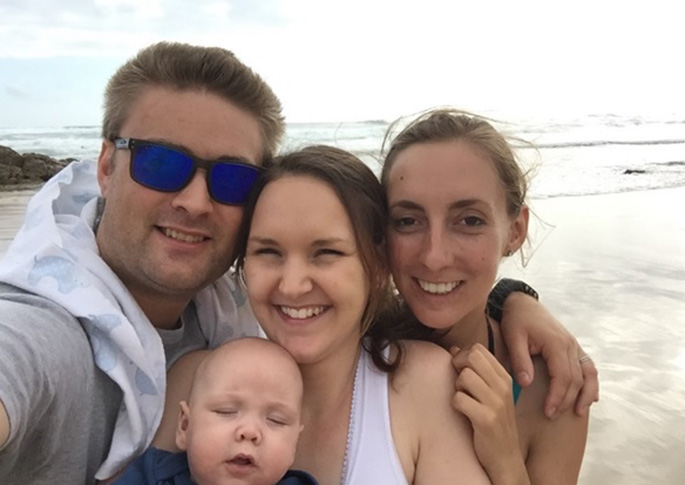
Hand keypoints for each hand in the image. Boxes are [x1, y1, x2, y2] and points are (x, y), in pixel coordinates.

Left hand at [451, 344, 527, 481]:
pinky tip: (463, 412)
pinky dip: (455, 404)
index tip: (461, 371)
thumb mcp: (490, 393)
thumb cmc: (493, 421)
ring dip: (457, 387)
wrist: (505, 457)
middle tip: (459, 384)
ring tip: (463, 399)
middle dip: (458, 366)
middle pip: (471, 357)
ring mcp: (496, 403)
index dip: (463, 356)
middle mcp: (503, 387)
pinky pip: (459, 399)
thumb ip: (474, 370)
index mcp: (505, 378)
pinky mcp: (486, 419)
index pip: (479, 349)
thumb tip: (454, 348)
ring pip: (464, 376)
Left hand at [500, 293, 598, 418]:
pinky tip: (591, 396)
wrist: (522, 302)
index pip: (563, 376)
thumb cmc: (516, 319)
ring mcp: (574, 344)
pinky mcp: (573, 345)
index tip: (548, 411)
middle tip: (553, 416)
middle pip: (576, 379)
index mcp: (556, 343)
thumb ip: (520, 360)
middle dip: (567, 400)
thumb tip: (527, 383)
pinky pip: (588, 366)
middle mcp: (570, 344)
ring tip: (579, 412)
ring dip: (586, 394)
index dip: (557, 397)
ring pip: (588, 373)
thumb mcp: (513, 337)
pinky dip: (591, 382)